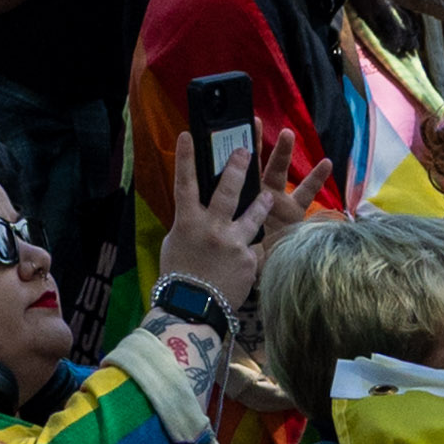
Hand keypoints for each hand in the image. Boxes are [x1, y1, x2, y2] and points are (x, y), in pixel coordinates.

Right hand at [156, 135, 282, 316]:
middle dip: (237, 167)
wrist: (193, 309)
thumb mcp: (176, 245)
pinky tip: (239, 268)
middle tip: (245, 150)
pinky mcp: (250, 260)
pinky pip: (251, 251)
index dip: (185, 157)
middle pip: (228, 190)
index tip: (187, 135)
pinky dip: (246, 256)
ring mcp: (234, 243)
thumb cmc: (178, 276)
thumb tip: (199, 217)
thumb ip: (190, 226)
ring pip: (253, 217)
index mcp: (188, 222)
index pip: (185, 183)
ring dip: (260, 204)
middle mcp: (213, 228)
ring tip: (267, 196)